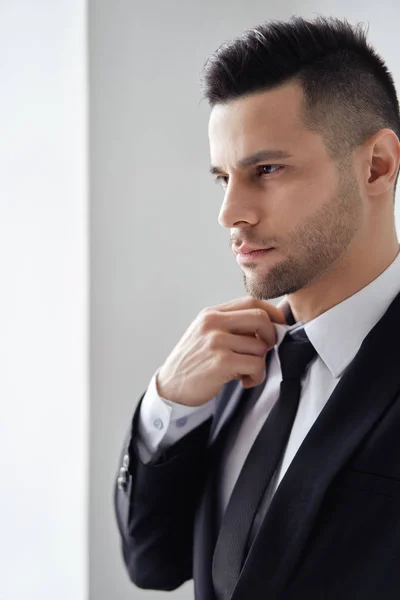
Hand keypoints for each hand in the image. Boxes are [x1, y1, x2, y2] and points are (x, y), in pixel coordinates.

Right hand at [156, 296, 286, 406]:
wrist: (171, 387)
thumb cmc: (192, 363)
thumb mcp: (206, 334)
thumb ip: (231, 326)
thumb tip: (268, 326)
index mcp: (211, 314)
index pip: (251, 301)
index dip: (272, 312)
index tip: (279, 325)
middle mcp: (213, 323)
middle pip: (260, 318)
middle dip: (272, 335)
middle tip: (266, 349)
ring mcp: (216, 341)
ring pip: (260, 346)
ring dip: (260, 363)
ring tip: (246, 372)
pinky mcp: (221, 361)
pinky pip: (256, 364)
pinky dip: (256, 376)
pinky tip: (243, 380)